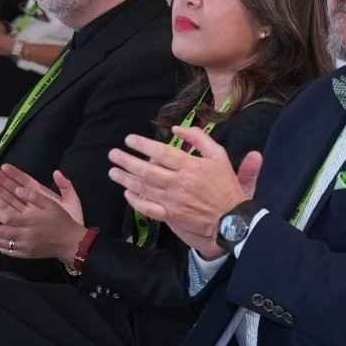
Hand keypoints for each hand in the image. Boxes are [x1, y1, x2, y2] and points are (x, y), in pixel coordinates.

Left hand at [0, 165, 86, 260]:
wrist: (71, 242)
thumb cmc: (62, 222)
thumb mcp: (52, 204)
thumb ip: (34, 196)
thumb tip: (18, 189)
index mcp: (31, 222)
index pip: (5, 217)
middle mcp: (25, 235)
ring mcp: (24, 246)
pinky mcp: (25, 254)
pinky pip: (6, 251)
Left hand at [107, 125, 262, 257]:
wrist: (231, 217)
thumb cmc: (226, 186)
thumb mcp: (219, 155)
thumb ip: (200, 139)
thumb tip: (178, 129)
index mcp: (190, 166)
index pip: (161, 152)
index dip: (142, 145)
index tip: (129, 140)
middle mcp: (177, 182)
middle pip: (146, 170)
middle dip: (126, 161)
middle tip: (113, 154)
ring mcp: (172, 200)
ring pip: (143, 187)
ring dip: (125, 178)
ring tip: (113, 171)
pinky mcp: (170, 215)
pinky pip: (147, 208)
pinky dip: (135, 201)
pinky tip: (127, 194)